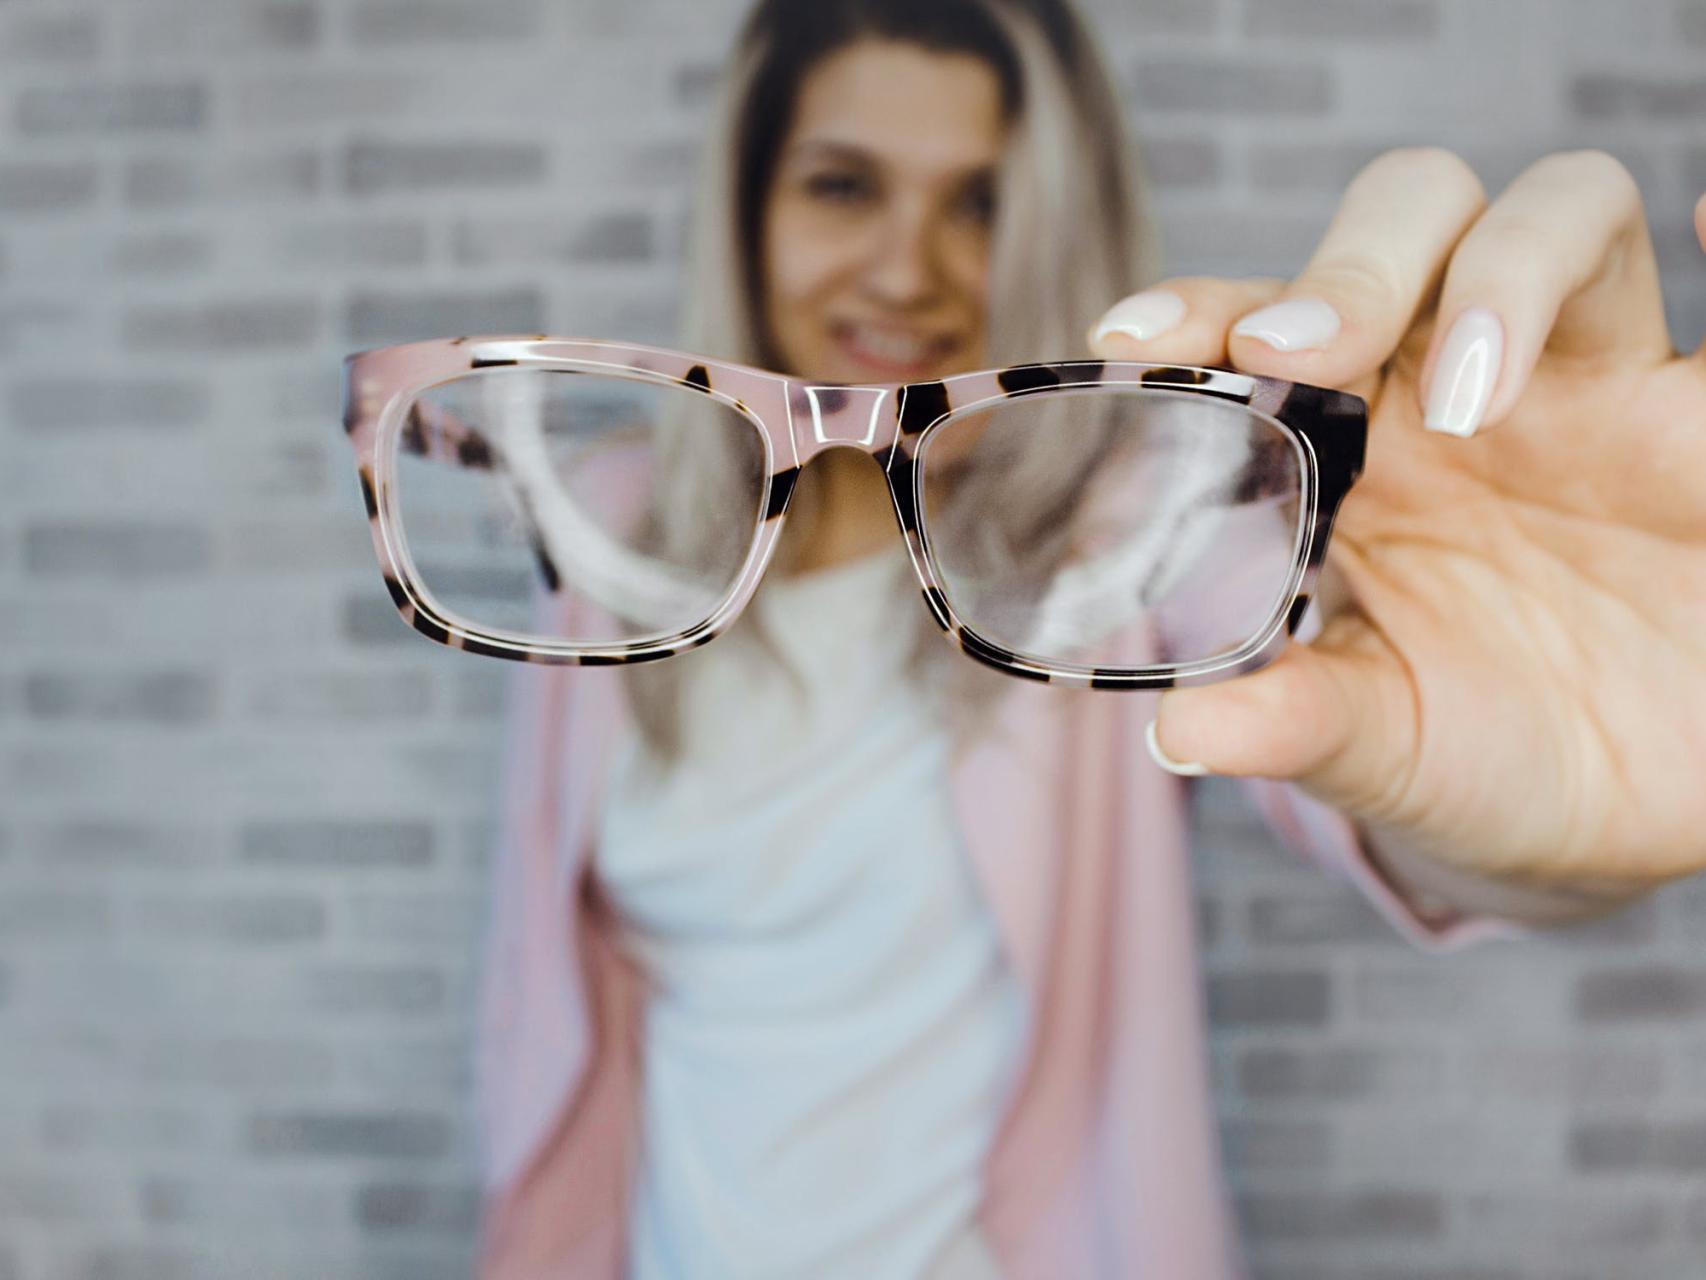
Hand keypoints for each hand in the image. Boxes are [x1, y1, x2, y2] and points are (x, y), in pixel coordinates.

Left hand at [1090, 147, 1705, 902]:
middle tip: (1292, 356)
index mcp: (1352, 449)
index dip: (1200, 309)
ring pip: (1560, 215)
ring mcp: (1593, 388)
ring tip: (1466, 397)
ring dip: (1502, 273)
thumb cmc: (1476, 753)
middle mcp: (1459, 390)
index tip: (1131, 344)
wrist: (1618, 816)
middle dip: (1348, 266)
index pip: (1267, 327)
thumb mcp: (1381, 746)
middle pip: (1407, 224)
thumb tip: (1175, 731)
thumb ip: (1293, 723)